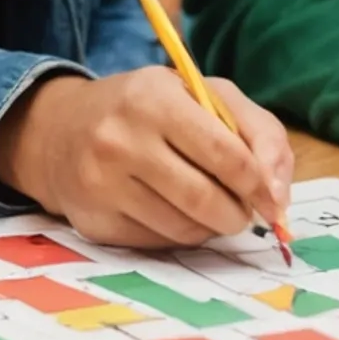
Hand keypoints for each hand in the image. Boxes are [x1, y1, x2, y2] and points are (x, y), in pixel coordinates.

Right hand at [0, 67, 294, 248]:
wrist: (60, 131)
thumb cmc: (148, 109)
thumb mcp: (204, 96)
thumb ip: (259, 132)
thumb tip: (278, 196)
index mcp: (153, 97)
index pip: (226, 154)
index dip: (258, 184)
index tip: (269, 198)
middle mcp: (119, 139)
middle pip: (205, 200)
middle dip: (237, 214)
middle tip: (241, 210)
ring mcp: (100, 183)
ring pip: (184, 228)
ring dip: (210, 227)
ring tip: (207, 207)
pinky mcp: (93, 221)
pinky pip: (158, 243)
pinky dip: (178, 234)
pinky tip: (170, 211)